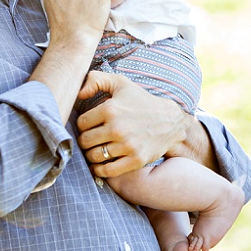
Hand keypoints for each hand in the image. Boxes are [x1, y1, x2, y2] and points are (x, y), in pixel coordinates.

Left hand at [75, 71, 190, 177]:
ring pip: (94, 156)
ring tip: (96, 150)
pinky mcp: (136, 160)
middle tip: (91, 139)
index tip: (90, 125)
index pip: (81, 123)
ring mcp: (127, 145)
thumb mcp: (121, 83)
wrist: (170, 121)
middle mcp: (117, 128)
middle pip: (85, 141)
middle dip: (85, 141)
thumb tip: (79, 94)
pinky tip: (100, 165)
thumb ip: (96, 80)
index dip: (83, 125)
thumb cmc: (141, 101)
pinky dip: (100, 170)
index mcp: (110, 109)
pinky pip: (108, 171)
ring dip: (91, 155)